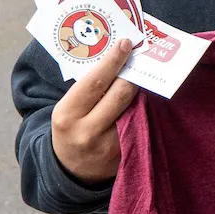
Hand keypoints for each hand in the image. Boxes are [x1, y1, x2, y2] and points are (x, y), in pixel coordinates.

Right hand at [51, 39, 138, 184]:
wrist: (71, 169)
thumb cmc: (70, 128)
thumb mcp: (67, 108)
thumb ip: (87, 88)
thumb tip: (115, 57)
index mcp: (67, 115)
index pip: (95, 82)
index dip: (113, 61)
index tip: (126, 44)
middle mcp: (88, 132)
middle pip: (120, 95)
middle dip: (133, 72)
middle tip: (142, 54)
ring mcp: (109, 147)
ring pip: (135, 110)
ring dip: (142, 91)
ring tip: (146, 73)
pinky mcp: (125, 156)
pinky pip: (140, 126)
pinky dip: (145, 110)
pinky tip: (147, 98)